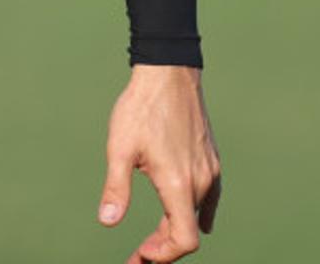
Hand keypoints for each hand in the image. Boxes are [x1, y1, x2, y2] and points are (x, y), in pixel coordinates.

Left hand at [98, 64, 220, 262]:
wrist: (169, 74)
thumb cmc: (141, 108)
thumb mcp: (120, 148)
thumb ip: (116, 188)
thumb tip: (107, 222)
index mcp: (179, 183)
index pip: (184, 240)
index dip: (164, 256)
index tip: (140, 256)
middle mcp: (201, 181)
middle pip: (188, 231)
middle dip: (162, 248)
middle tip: (137, 256)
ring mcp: (210, 171)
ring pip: (196, 215)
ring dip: (175, 230)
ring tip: (151, 240)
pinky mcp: (212, 161)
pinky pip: (209, 199)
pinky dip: (196, 215)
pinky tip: (192, 222)